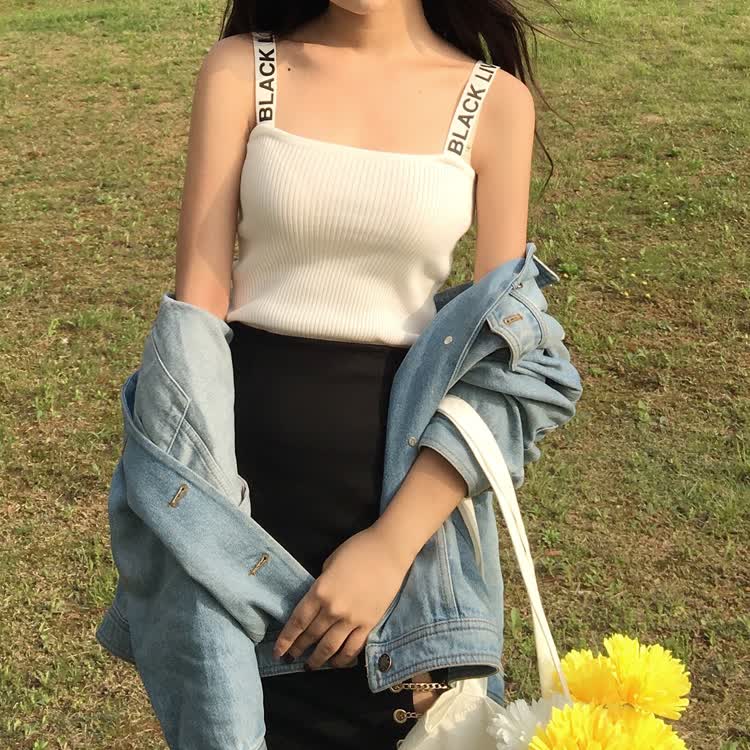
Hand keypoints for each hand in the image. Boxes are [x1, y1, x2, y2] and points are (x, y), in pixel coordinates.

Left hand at [272, 524, 414, 669]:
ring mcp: (352, 619)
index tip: (278, 651)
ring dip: (318, 659)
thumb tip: (318, 600)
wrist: (389, 551)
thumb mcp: (330, 563)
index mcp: (320, 591)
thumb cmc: (357, 550)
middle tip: (291, 658)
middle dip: (298, 649)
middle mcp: (333, 609)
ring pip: (330, 647)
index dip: (286, 639)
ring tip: (310, 666)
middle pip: (311, 635)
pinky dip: (342, 659)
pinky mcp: (369, 624)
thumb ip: (321, 585)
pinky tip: (335, 663)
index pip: (298, 621)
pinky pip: (353, 648)